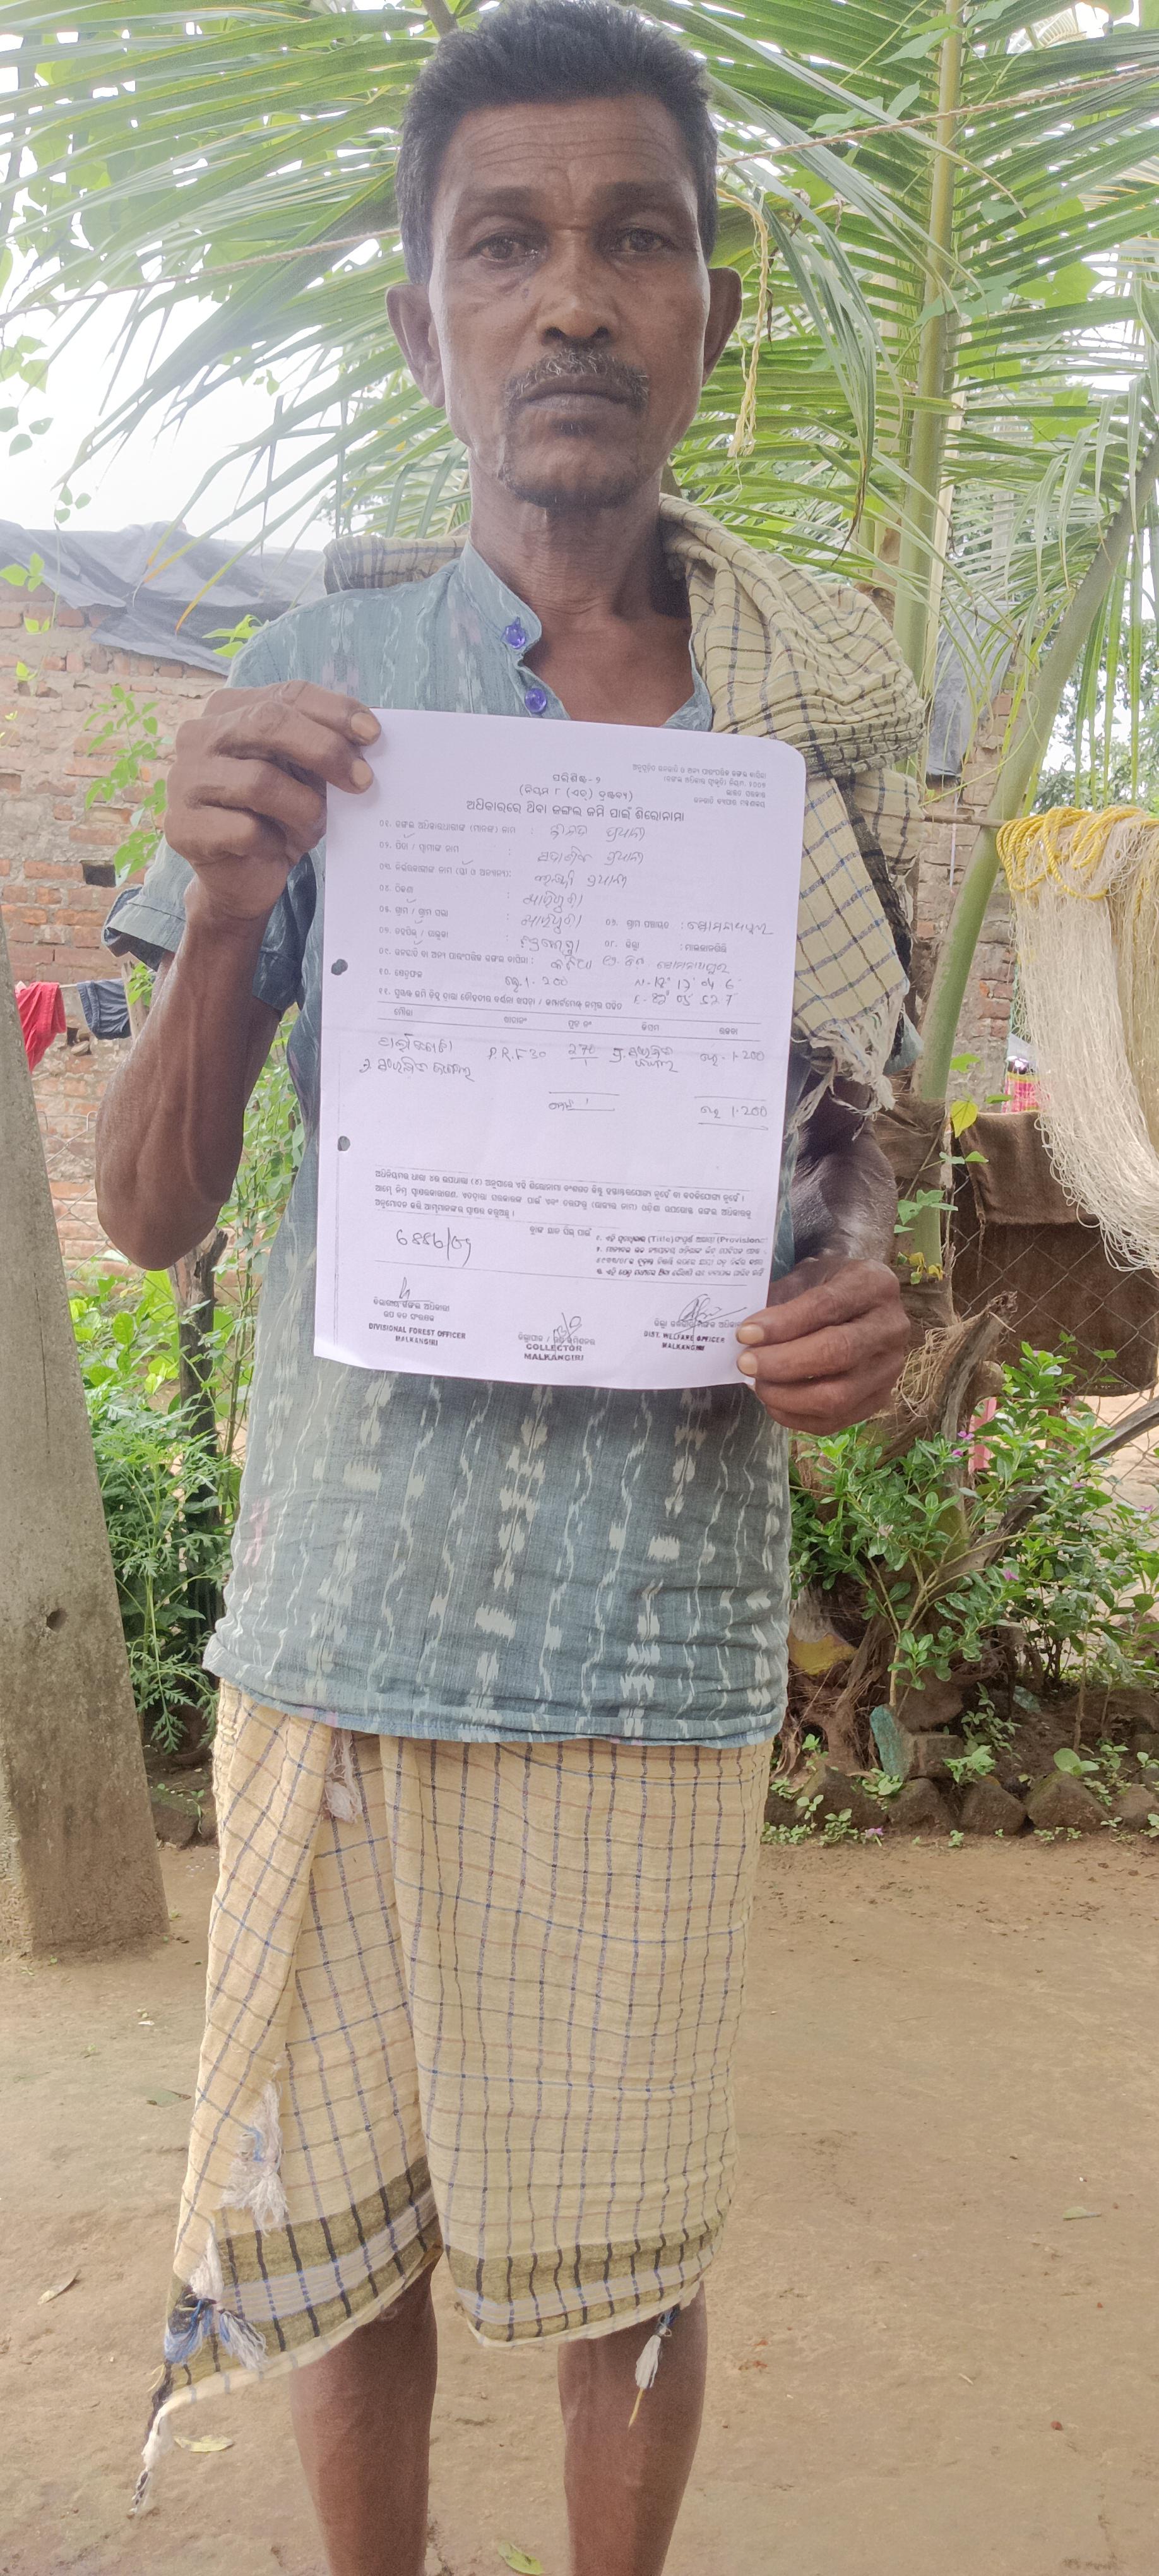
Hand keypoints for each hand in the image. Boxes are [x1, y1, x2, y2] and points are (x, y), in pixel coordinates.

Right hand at [165, 681, 380, 928]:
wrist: (243, 879)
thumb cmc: (278, 817)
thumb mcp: (307, 775)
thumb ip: (328, 746)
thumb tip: (372, 727)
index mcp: (229, 710)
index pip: (287, 694)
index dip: (334, 710)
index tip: (373, 733)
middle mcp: (198, 736)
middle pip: (269, 723)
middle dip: (325, 750)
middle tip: (362, 780)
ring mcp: (184, 780)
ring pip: (260, 781)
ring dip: (303, 808)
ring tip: (315, 825)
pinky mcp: (183, 827)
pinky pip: (245, 830)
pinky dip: (273, 842)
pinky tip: (276, 848)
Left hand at [735, 1254, 907, 1431]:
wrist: (860, 1304)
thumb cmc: (828, 1286)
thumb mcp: (807, 1275)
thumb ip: (781, 1299)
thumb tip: (746, 1336)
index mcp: (875, 1285)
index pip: (826, 1306)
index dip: (783, 1324)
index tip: (745, 1333)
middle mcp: (891, 1327)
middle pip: (838, 1353)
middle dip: (783, 1363)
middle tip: (745, 1363)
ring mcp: (890, 1368)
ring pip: (838, 1396)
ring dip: (787, 1396)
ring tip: (757, 1384)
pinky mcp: (879, 1399)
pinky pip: (836, 1420)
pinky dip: (797, 1416)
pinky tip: (773, 1401)